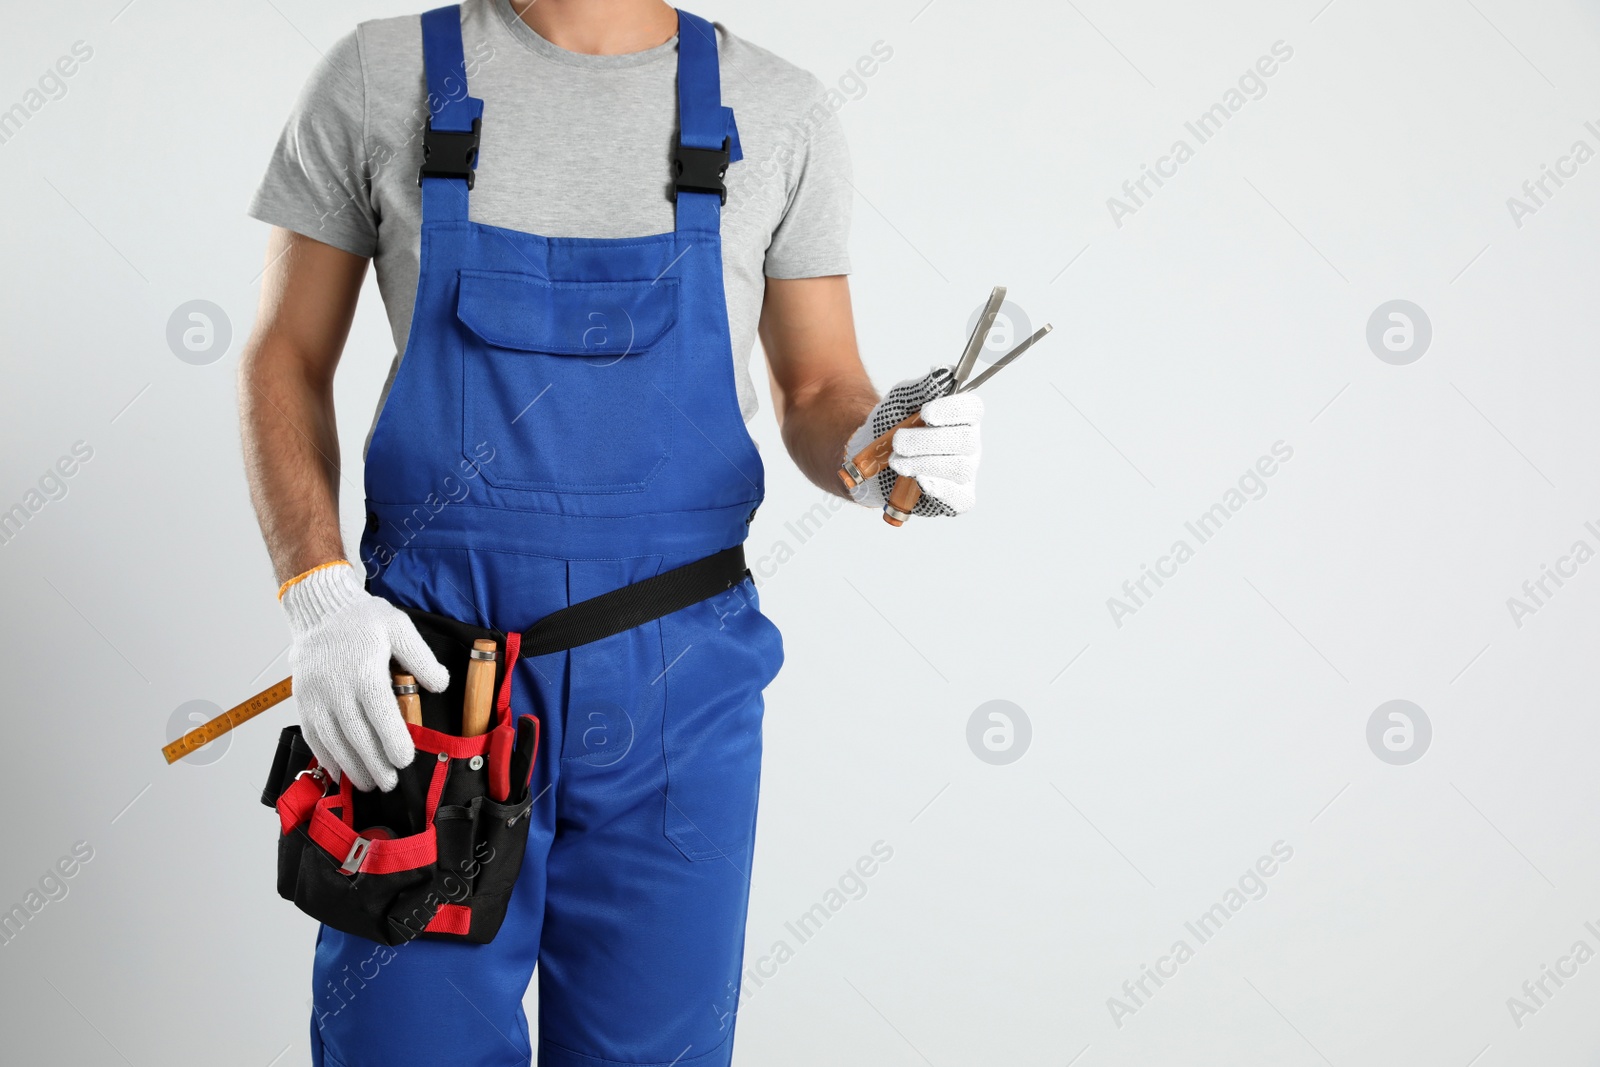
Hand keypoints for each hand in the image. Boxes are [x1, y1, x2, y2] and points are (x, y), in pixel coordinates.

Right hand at [280, 562, 449, 791]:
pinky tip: (338, 771)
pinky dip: (324, 756)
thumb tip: (440, 685)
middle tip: (389, 783)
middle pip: (356, 734)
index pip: (380, 714)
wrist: (319, 608)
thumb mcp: (399, 627)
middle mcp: (336, 687)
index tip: (404, 760)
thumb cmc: (361, 618)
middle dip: (374, 763)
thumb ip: (420, 658)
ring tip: (368, 784)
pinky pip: (312, 734)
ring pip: (333, 740)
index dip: (393, 741)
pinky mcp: (302, 700)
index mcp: (364, 671)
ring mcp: (315, 696)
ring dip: (350, 766)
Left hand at [845, 366, 983, 516]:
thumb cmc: (890, 425)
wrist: (868, 457)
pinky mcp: (955, 498)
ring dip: (924, 463)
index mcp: (961, 417)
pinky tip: (921, 481)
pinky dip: (941, 489)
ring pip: (959, 468)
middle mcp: (968, 444)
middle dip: (928, 441)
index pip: (973, 409)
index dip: (953, 410)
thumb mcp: (900, 400)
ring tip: (896, 461)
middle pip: (966, 441)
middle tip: (898, 442)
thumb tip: (944, 372)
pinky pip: (959, 498)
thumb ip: (922, 387)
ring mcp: (964, 472)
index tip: (925, 413)